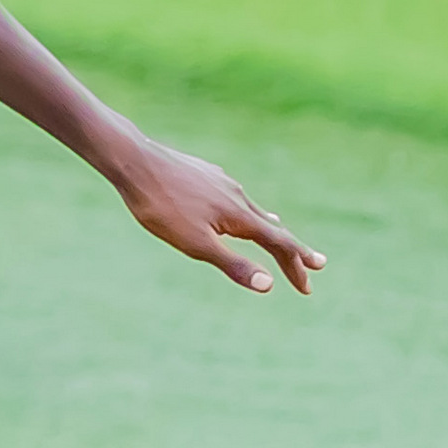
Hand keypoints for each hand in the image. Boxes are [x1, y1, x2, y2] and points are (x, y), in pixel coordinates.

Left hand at [108, 134, 323, 294]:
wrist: (135, 162)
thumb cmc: (161, 207)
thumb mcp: (195, 244)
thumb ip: (232, 264)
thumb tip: (268, 285)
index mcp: (239, 216)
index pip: (279, 244)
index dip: (296, 266)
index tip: (309, 286)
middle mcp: (237, 196)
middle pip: (272, 228)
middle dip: (291, 251)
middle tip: (313, 267)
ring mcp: (222, 182)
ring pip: (253, 210)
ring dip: (269, 229)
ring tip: (279, 238)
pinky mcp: (206, 175)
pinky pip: (234, 197)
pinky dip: (245, 212)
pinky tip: (235, 209)